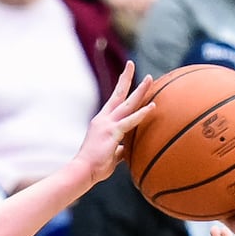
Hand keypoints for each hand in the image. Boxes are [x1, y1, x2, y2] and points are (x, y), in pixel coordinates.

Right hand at [73, 62, 154, 186]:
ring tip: (150, 78)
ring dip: (139, 90)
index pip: (113, 101)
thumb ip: (119, 149)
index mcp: (102, 123)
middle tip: (131, 64)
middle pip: (118, 95)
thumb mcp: (110, 155)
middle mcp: (103, 119)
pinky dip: (142, 113)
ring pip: (127, 103)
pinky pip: (130, 121)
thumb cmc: (94, 167)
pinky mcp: (112, 132)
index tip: (125, 75)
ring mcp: (107, 124)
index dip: (120, 88)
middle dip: (126, 78)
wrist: (82, 171)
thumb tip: (126, 150)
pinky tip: (152, 106)